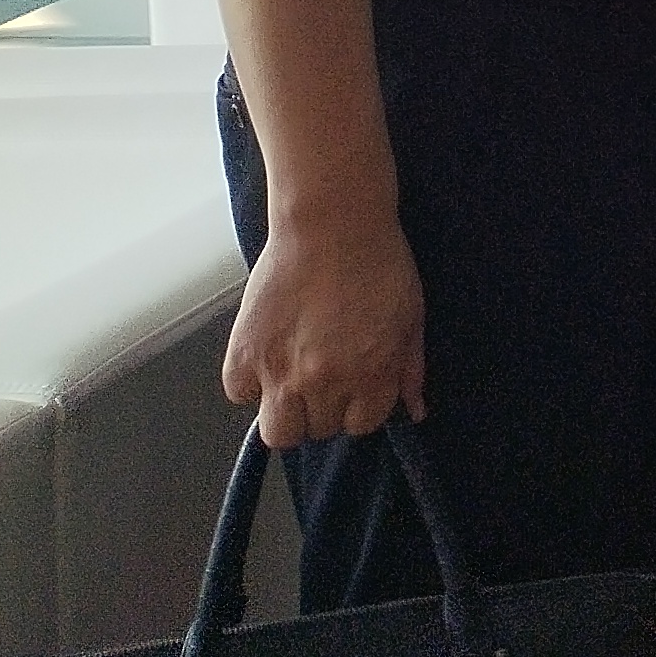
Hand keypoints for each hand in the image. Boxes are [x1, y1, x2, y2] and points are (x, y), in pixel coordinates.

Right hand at [223, 205, 425, 448]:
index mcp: (371, 375)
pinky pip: (241, 395)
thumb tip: (414, 412)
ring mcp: (278, 373)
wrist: (332, 224)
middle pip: (318, 431)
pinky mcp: (242, 356)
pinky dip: (251, 383)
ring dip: (288, 411)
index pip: (361, 424)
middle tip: (324, 376)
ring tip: (294, 378)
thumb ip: (409, 371)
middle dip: (324, 409)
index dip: (359, 406)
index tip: (354, 388)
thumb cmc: (378, 264)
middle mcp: (324, 382)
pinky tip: (269, 354)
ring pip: (279, 432)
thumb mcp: (410, 318)